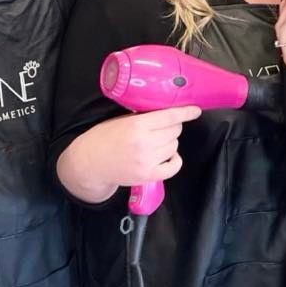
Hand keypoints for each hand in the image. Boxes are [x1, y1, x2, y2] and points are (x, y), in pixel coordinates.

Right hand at [57, 105, 200, 202]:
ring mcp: (147, 161)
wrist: (90, 163)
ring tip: (157, 141)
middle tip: (162, 127)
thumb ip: (143, 116)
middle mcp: (144, 143)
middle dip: (172, 126)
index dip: (185, 112)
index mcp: (137, 125)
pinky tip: (167, 155)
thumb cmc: (105, 137)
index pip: (169, 116)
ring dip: (170, 142)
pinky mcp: (148, 176)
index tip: (195, 110)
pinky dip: (174, 160)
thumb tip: (166, 111)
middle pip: (174, 131)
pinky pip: (174, 167)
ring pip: (174, 146)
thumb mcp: (121, 119)